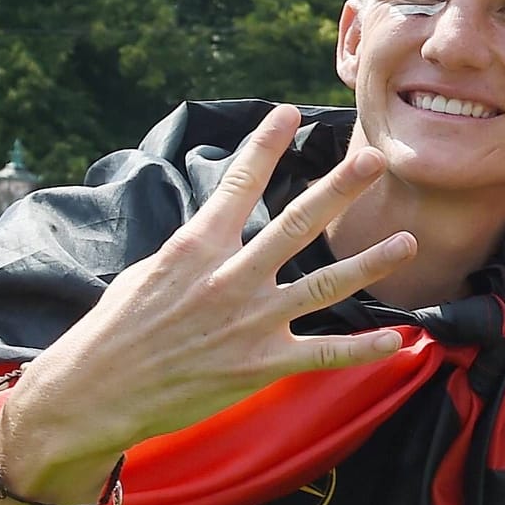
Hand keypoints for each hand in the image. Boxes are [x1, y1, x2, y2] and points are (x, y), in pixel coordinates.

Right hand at [0, 106, 414, 501]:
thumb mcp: (150, 271)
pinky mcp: (261, 364)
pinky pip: (324, 354)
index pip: (239, 185)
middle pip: (297, 224)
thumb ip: (197, 248)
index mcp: (197, 247)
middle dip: (340, 189)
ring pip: (325, 286)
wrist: (96, 391)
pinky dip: (362, 348)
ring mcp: (251, 321)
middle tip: (375, 159)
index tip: (291, 113)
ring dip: (371, 263)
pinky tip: (397, 338)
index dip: (266, 145)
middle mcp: (230, 278)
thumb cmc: (119, 328)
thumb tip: (222, 226)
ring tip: (408, 242)